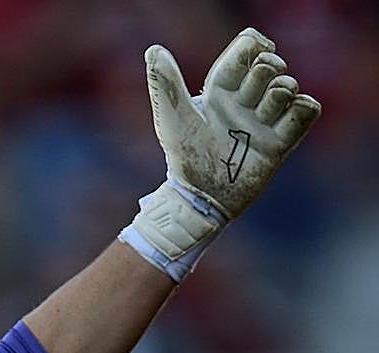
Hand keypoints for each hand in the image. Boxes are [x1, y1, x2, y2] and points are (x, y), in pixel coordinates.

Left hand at [119, 28, 319, 282]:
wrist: (202, 197)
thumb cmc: (184, 157)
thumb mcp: (173, 117)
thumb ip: (166, 83)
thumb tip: (153, 50)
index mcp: (220, 90)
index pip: (248, 49)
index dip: (255, 45)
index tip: (257, 49)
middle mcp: (244, 102)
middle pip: (270, 65)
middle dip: (265, 72)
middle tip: (248, 98)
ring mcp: (263, 121)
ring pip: (289, 86)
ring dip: (279, 96)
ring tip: (261, 118)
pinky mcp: (280, 142)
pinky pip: (308, 110)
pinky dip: (302, 109)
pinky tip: (283, 122)